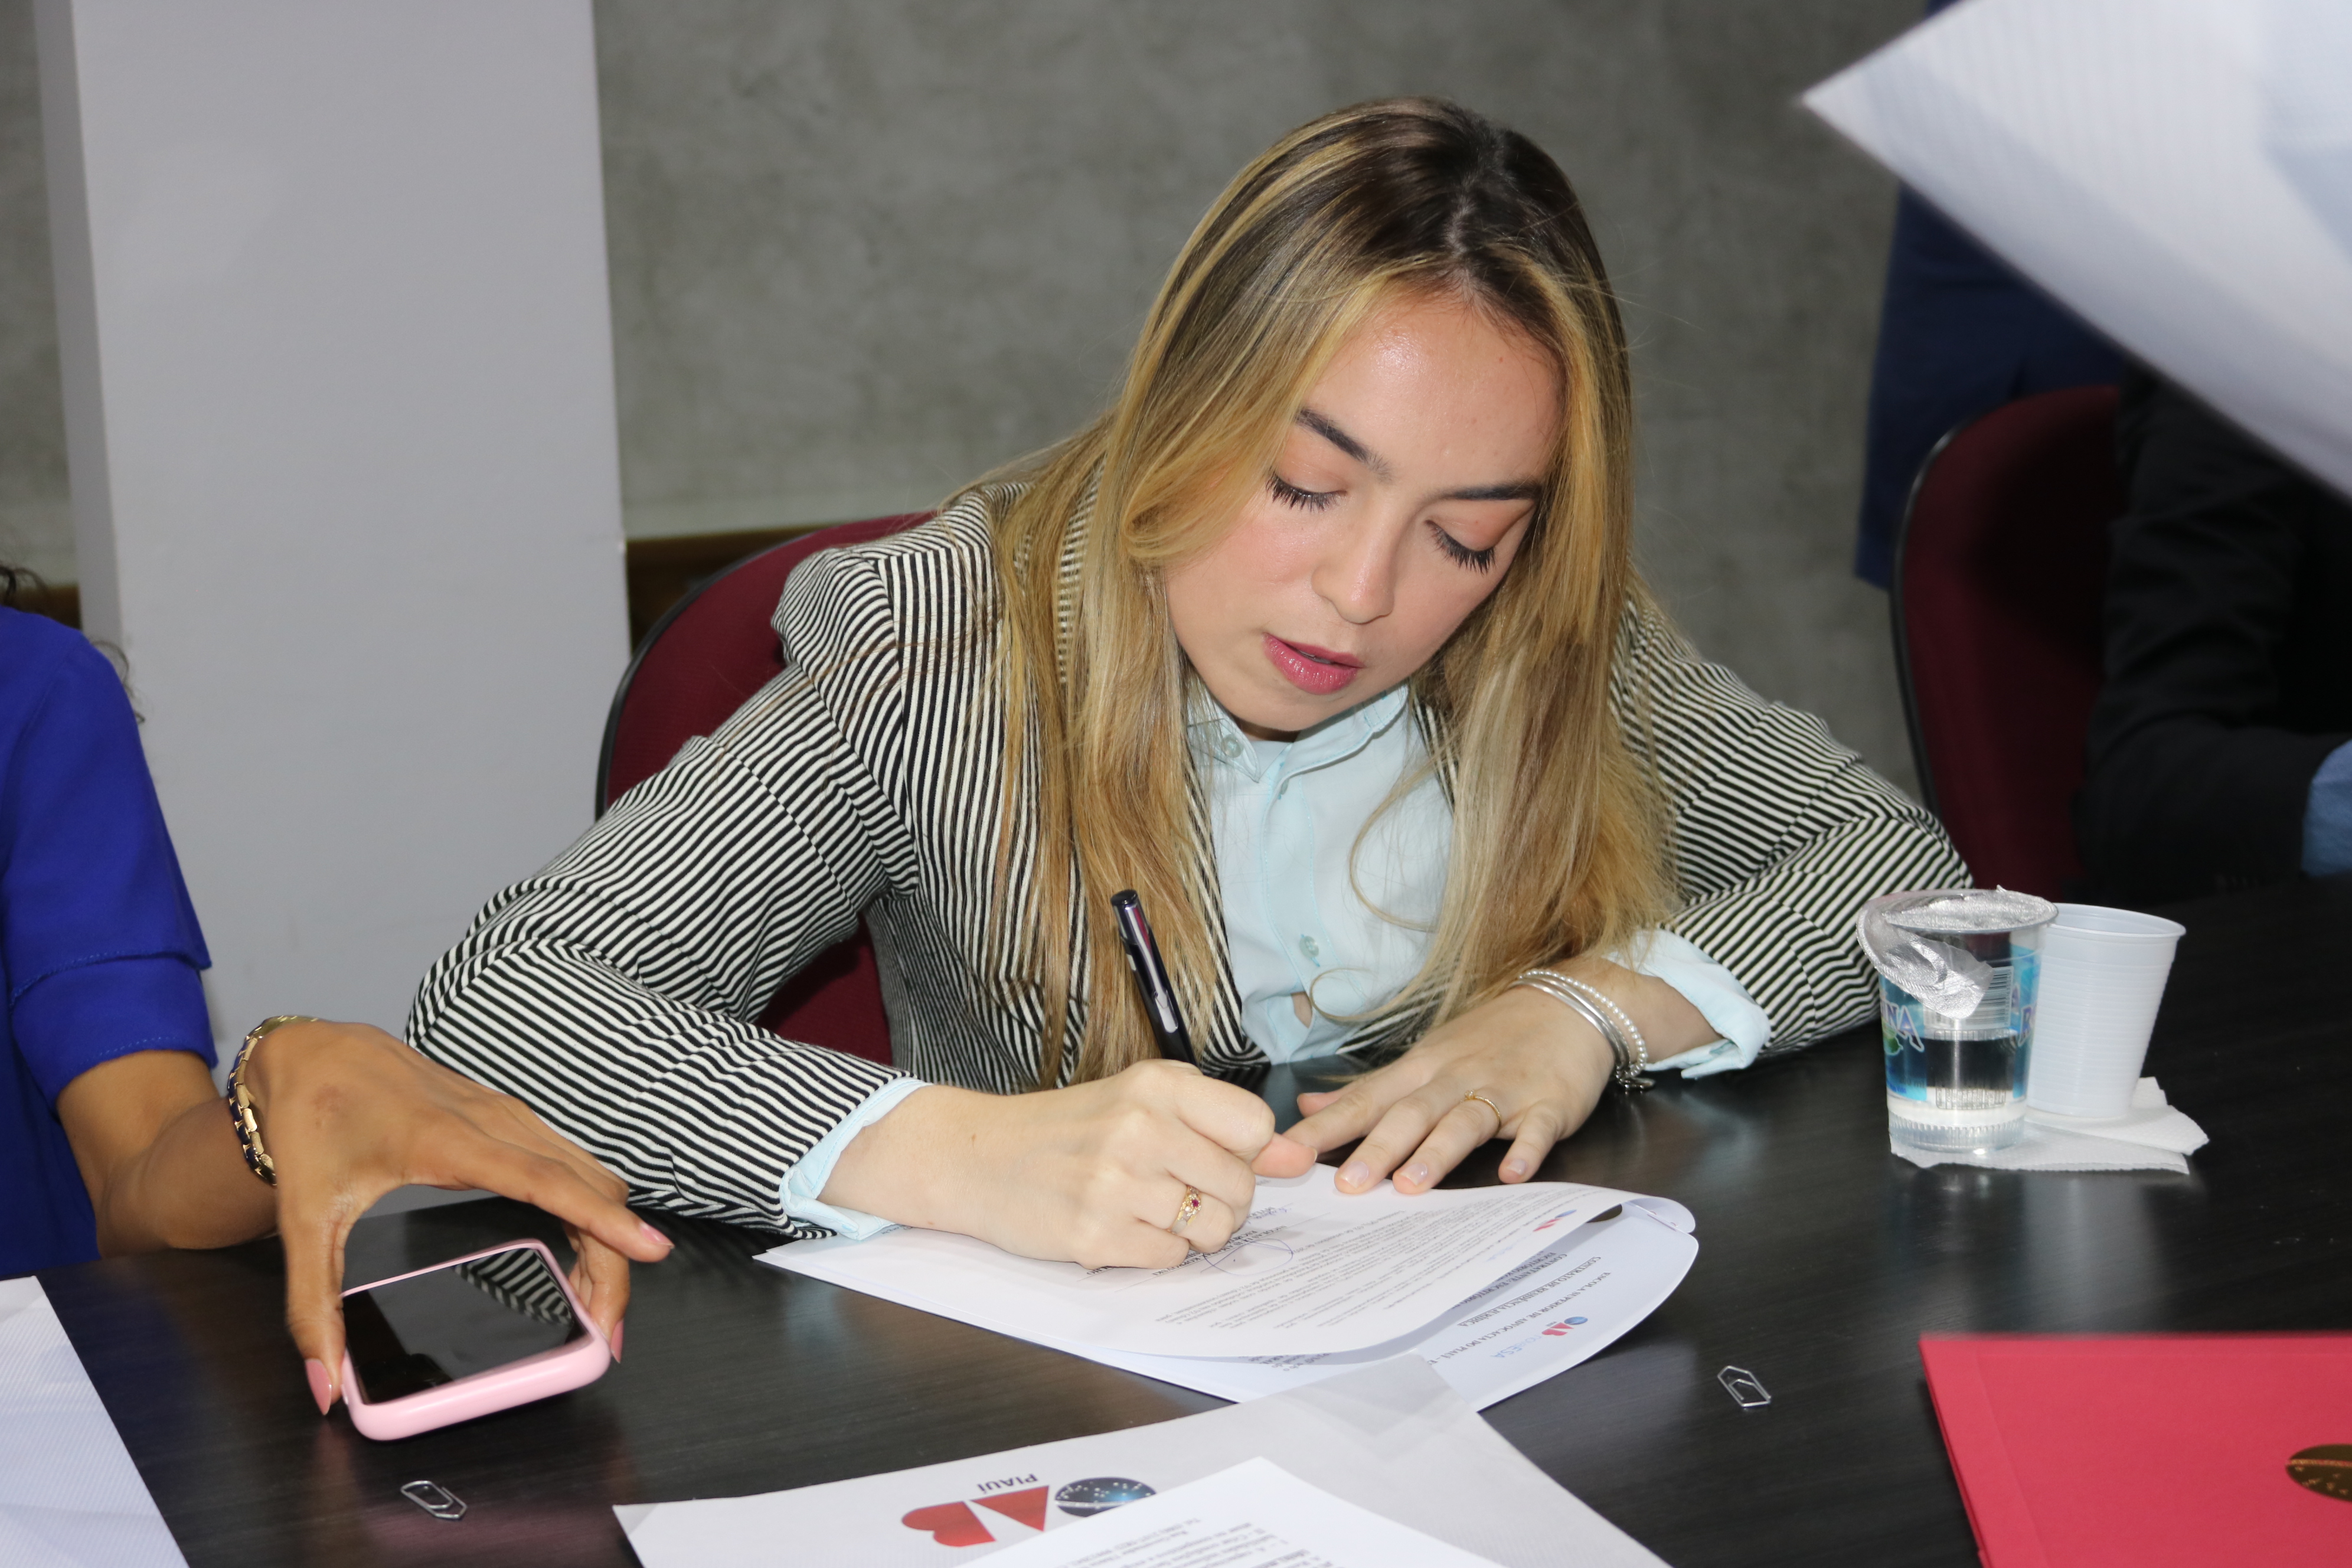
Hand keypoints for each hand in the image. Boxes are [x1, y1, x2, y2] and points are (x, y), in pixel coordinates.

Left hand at [242, 1021, 672, 1411]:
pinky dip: (592, 1210)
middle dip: (614, 1260)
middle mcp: (494, 1121)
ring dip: (607, 1236)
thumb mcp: (301, 1217)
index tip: (651, 1250)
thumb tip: (323, 1384)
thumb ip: (311, 1306)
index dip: (603, 1222)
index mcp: (450, 1141)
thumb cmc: (312, 1118)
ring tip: (600, 1303)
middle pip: (588, 1190)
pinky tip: (583, 1248)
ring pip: (591, 1175)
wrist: (314, 1053)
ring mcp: (510, 1116)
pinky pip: (574, 1164)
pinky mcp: (512, 1120)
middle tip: (609, 1333)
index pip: (548, 1183)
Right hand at [821, 1060, 1316, 1269]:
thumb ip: (1220, 1122)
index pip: (1255, 1127)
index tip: (1217, 1154)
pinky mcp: (1094, 1236)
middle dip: (1223, 1200)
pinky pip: (1170, 1259)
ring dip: (1194, 1231)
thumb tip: (1296, 1157)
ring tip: (1151, 1210)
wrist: (979, 1157)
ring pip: (1213, 1229)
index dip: (1246, 1151)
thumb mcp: (1144, 1100)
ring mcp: (1115, 1185)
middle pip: (1241, 1186)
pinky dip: (1157, 1252)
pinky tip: (1126, 1229)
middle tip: (1181, 1190)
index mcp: (1156, 1087)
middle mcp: (1139, 1130)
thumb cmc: (1070, 1129)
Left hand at [1285, 986, 1614, 1193]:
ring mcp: (1502, 1090)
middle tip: (1346, 1185)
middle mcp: (1454, 1078)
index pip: (1363, 1100)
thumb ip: (1367, 1090)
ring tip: (1411, 1184)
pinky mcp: (1548, 1103)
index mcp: (1420, 1070)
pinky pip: (1536, 1129)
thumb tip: (1307, 1107)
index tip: (1287, 1153)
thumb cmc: (1489, 1038)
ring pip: (1463, 1121)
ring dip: (1437, 1152)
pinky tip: (1512, 1174)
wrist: (1568, 1004)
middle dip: (1377, 1148)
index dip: (1324, 1127)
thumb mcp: (1423, 1056)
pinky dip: (1525, 1151)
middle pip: (1410, 1114)